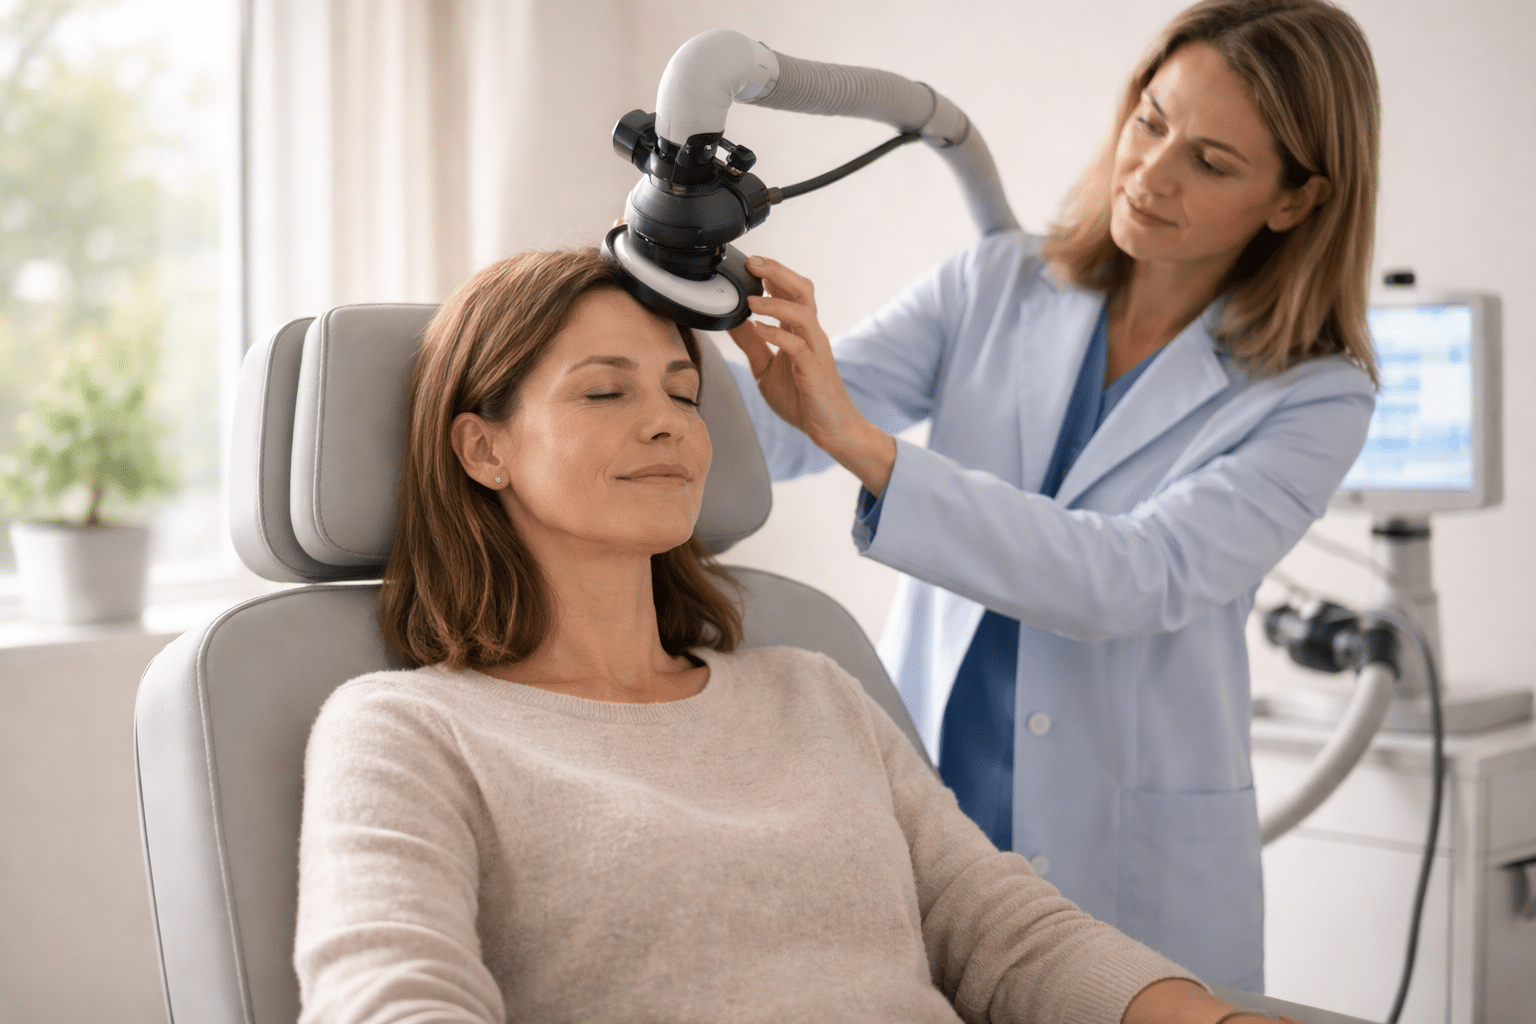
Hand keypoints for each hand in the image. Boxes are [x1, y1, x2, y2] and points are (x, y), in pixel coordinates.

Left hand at [726, 256, 896, 495]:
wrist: (831, 429)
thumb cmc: (802, 398)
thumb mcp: (765, 367)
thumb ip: (750, 343)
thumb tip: (729, 320)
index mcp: (800, 331)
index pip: (790, 291)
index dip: (772, 273)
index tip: (748, 261)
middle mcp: (811, 334)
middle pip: (802, 290)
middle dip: (778, 273)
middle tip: (752, 263)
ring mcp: (815, 350)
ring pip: (803, 313)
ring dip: (776, 303)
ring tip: (750, 300)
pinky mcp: (813, 371)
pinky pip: (798, 346)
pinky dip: (777, 334)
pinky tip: (759, 329)